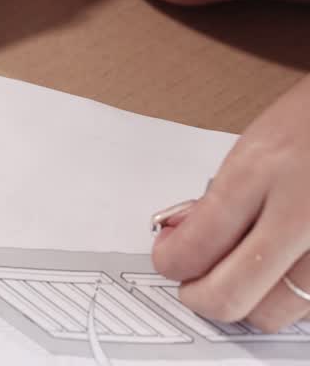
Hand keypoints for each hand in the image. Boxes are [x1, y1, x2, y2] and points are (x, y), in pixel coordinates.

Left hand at [153, 75, 309, 331]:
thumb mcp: (251, 147)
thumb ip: (215, 200)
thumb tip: (177, 241)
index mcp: (261, 173)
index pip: (196, 246)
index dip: (170, 262)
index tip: (167, 257)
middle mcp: (302, 215)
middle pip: (232, 295)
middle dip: (199, 296)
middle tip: (191, 282)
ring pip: (272, 314)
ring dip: (244, 303)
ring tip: (235, 274)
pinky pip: (307, 306)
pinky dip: (283, 298)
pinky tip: (275, 272)